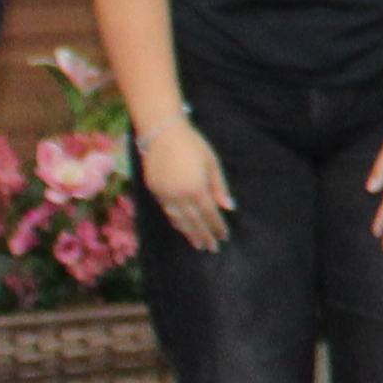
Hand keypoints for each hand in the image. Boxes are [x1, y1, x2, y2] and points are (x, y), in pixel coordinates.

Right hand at [139, 115, 233, 248]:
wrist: (162, 134)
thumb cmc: (193, 145)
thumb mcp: (212, 163)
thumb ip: (219, 187)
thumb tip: (228, 207)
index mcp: (197, 189)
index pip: (210, 214)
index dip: (217, 227)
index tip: (224, 237)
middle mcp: (180, 196)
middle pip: (194, 221)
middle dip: (204, 236)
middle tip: (211, 248)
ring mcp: (165, 195)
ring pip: (178, 220)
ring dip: (188, 233)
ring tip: (197, 244)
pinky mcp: (154, 191)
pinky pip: (167, 212)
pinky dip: (175, 222)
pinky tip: (180, 227)